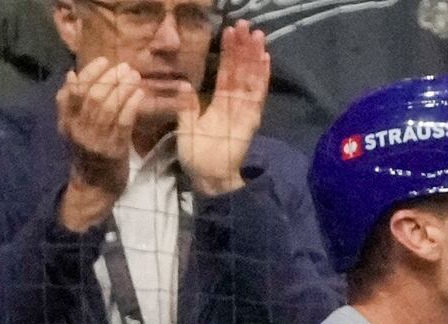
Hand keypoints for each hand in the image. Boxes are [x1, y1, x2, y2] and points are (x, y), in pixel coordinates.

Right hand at [56, 58, 143, 230]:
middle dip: (110, 78)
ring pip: (108, 107)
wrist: (94, 187)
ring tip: (134, 76)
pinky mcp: (114, 149)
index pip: (74, 90)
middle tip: (125, 67)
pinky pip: (123, 122)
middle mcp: (79, 129)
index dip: (89, 73)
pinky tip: (139, 94)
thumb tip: (71, 75)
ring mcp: (96, 139)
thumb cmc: (87, 154)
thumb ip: (69, 104)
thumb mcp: (72, 128)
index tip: (104, 60)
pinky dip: (131, 105)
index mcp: (67, 121)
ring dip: (123, 88)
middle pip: (93, 96)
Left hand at [177, 21, 269, 196]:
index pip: (226, 73)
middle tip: (246, 24)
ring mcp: (245, 111)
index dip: (229, 53)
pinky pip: (257, 94)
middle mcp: (236, 104)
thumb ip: (187, 105)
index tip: (229, 32)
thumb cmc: (196, 155)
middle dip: (244, 48)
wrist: (208, 176)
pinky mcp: (251, 118)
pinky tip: (265, 59)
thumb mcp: (186, 125)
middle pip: (241, 70)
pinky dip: (262, 77)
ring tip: (257, 34)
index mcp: (221, 103)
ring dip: (254, 56)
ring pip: (251, 78)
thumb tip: (182, 84)